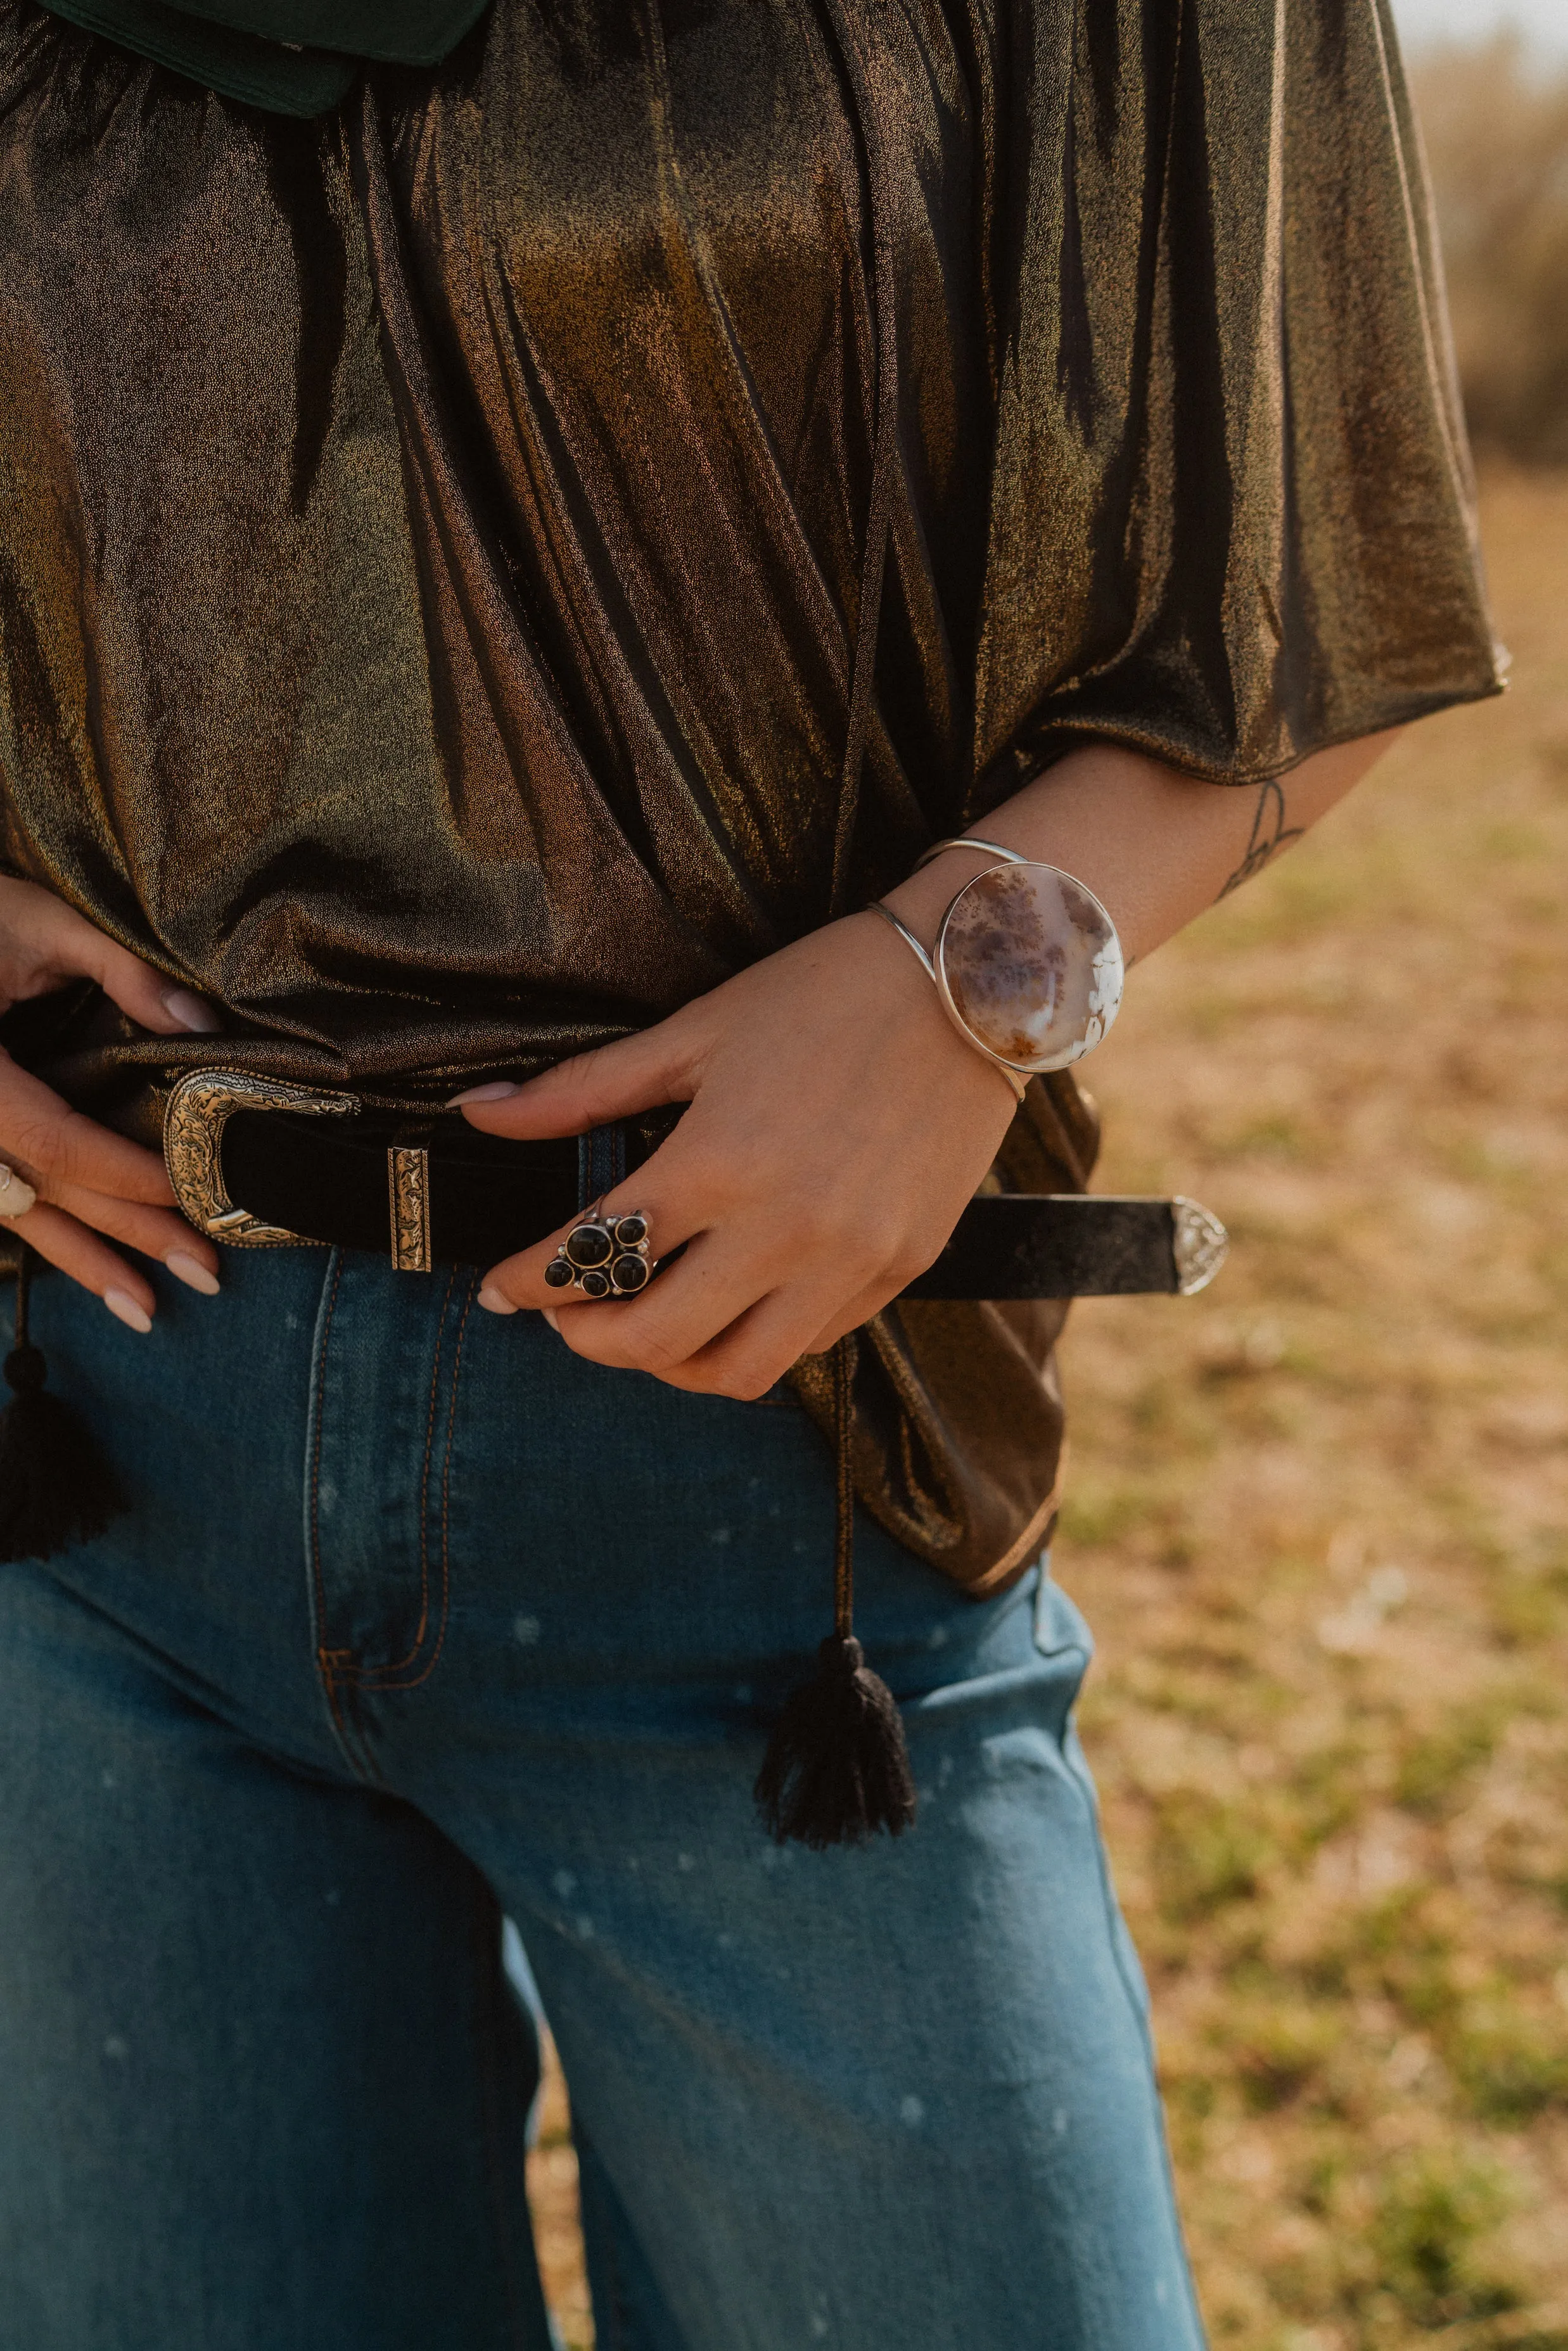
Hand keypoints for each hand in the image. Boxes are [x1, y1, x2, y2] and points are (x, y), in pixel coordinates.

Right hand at [0, 874, 221, 1327]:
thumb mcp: (38, 921)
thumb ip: (123, 972)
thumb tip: (203, 1027)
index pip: (55, 1142)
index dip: (128, 1174)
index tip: (199, 1193)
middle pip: (45, 1192)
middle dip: (128, 1236)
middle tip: (206, 1274)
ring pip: (16, 1213)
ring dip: (84, 1261)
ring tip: (149, 1313)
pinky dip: (48, 1236)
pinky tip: (92, 1270)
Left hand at [455, 909, 1018, 1397]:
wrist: (973, 985)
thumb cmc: (827, 992)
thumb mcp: (693, 1031)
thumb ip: (582, 1090)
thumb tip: (480, 1114)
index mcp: (719, 1163)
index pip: (591, 1255)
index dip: (528, 1282)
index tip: (500, 1287)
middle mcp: (786, 1229)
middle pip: (654, 1339)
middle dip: (589, 1339)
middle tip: (566, 1313)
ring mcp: (850, 1260)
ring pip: (736, 1371)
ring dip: (672, 1362)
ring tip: (646, 1319)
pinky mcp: (900, 1269)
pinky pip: (810, 1343)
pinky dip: (752, 1338)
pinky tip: (729, 1298)